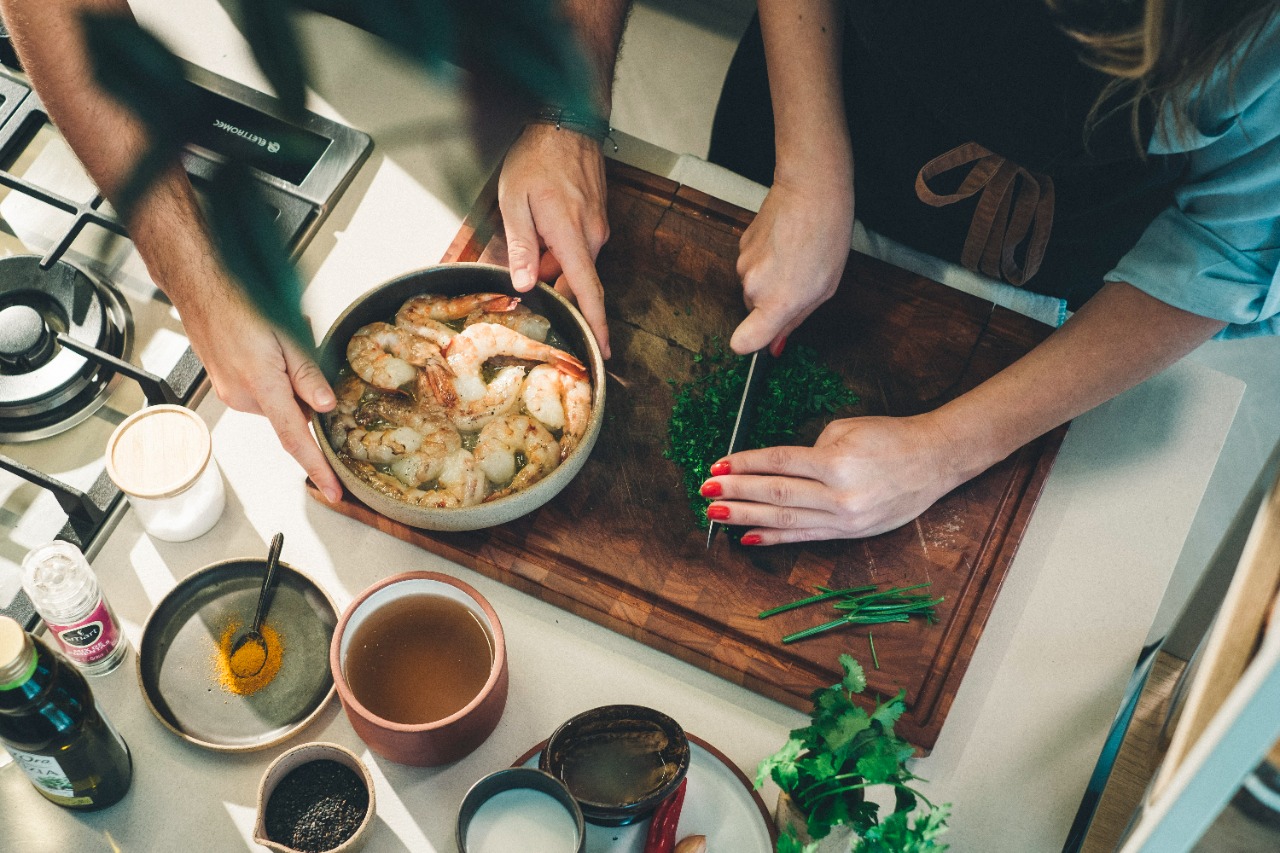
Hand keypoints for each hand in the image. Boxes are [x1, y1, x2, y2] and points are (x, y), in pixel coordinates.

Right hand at [181, 284, 342, 502]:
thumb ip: (308, 376)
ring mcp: (232, 394)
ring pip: (278, 405)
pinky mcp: (226, 387)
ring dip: (289, 387)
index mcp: (261, 386)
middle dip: (307, 400)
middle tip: (303, 359)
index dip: (318, 468)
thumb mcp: (288, 336)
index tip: (334, 491)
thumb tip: (327, 407)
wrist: (200, 287)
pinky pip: (263, 395)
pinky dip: (274, 382)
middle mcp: (243, 397)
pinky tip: (268, 352)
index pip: (296, 439)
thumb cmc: (240, 302)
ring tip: (281, 347)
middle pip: (291, 418)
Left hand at [495, 123, 611, 356]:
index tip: (603, 350)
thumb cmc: (536, 159)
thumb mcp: (515, 202)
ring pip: (574, 262)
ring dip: (552, 259)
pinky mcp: (597, 218)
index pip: (588, 291)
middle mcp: (593, 236)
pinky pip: (578, 246)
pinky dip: (559, 245)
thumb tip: (526, 285)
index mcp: (572, 236)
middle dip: (551, 280)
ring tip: (530, 228)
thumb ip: (521, 247)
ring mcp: (598, 227)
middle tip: (525, 264)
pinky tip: (542, 223)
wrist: (565, 124)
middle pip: (575, 279)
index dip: (595, 324)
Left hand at [701, 414, 963, 542]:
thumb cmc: (890, 437)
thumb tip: (777, 468)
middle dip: (736, 494)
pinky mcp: (851, 532)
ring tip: (717, 515)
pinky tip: (748, 537)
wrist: (935, 460)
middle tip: (705, 493)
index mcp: (837, 463)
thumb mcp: (846, 430)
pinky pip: (805, 536)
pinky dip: (775, 537)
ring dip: (747, 518)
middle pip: (776, 495)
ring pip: (786, 519)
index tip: (718, 467)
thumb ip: (810, 451)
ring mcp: (845, 519)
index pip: (779, 463)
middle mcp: (839, 495)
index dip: (745, 466)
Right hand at [730, 173, 852, 354]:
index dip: (750, 345)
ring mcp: (743, 265)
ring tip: (796, 257)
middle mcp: (753, 288)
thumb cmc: (826, 237)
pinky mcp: (741, 246)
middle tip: (800, 282)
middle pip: (754, 310)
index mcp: (777, 303)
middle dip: (772, 303)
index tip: (762, 339)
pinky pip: (751, 265)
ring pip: (753, 286)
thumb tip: (776, 344)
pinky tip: (786, 242)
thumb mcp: (824, 289)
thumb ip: (796, 319)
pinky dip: (766, 259)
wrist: (810, 191)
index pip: (743, 342)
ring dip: (770, 278)